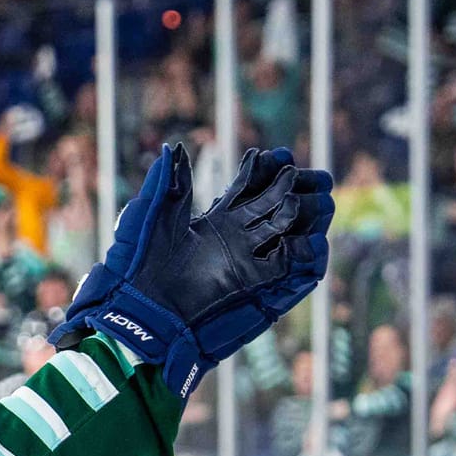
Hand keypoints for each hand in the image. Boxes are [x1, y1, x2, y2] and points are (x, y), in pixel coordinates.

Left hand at [51, 143, 333, 398]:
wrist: (140, 308)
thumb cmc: (138, 263)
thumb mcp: (152, 216)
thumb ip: (168, 182)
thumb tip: (173, 147)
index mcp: (215, 222)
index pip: (250, 190)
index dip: (264, 172)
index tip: (275, 154)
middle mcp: (236, 241)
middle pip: (275, 207)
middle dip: (292, 188)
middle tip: (300, 172)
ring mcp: (247, 264)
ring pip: (287, 234)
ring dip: (304, 216)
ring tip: (317, 198)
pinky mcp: (253, 289)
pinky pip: (287, 272)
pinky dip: (303, 256)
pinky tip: (308, 239)